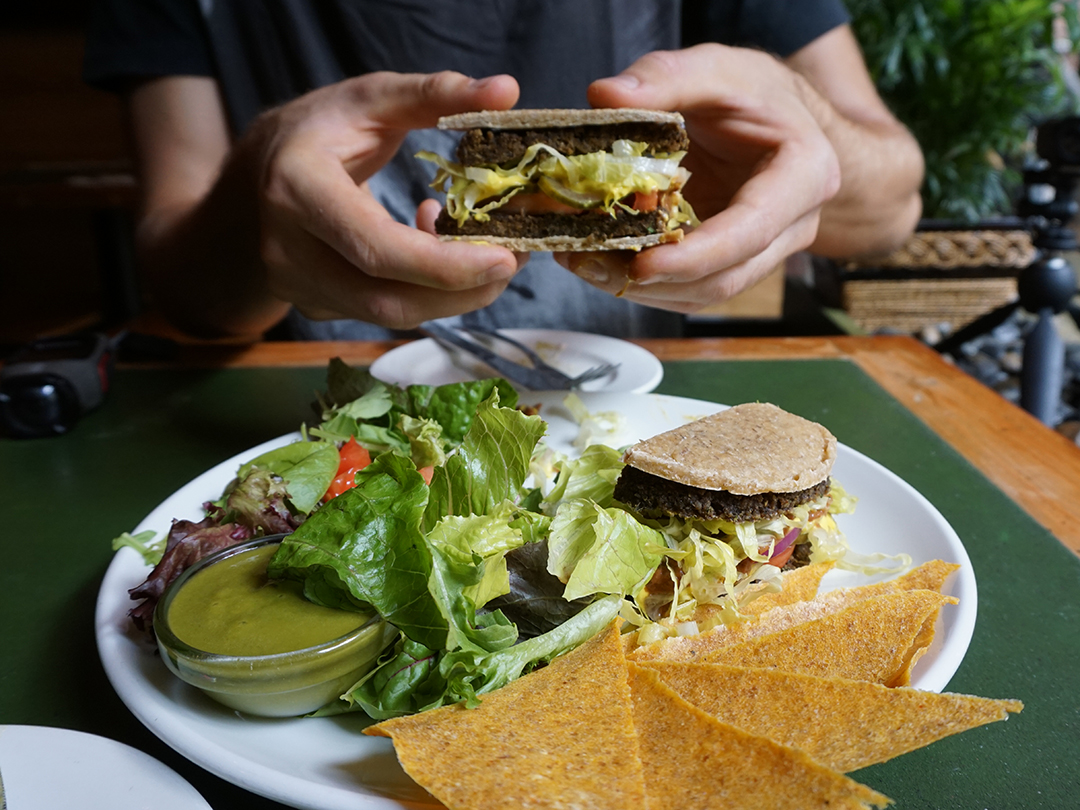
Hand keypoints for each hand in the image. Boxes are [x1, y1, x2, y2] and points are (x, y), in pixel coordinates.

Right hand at [245, 71, 524, 328]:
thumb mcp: (372, 99)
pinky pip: (380, 312)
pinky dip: (425, 294)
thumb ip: (437, 94)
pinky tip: (439, 258)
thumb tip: (507, 90)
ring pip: (388, 315)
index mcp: (298, 186)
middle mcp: (287, 247)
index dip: (444, 265)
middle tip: (512, 261)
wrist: (260, 168)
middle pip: (387, 299)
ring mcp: (296, 283)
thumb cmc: (322, 129)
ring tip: (485, 256)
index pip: (376, 248)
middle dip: (461, 290)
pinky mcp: (312, 304)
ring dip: (450, 297)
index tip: (504, 258)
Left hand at [557, 44, 840, 312]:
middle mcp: (792, 227)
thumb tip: (605, 96)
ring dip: (643, 290)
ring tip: (584, 262)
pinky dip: (646, 284)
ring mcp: (763, 253)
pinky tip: (602, 262)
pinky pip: (690, 288)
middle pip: (725, 279)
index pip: (750, 234)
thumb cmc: (757, 93)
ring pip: (704, 294)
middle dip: (656, 283)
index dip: (694, 257)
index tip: (640, 266)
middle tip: (589, 262)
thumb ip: (665, 78)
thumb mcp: (717, 69)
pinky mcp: (730, 263)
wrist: (780, 116)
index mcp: (803, 178)